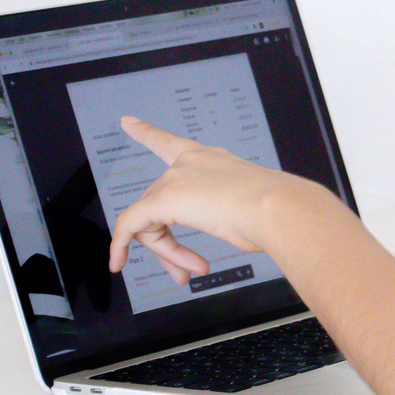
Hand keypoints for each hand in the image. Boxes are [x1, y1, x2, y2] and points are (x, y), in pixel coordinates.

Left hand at [108, 117, 293, 285]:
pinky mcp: (163, 199)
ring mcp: (176, 178)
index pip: (170, 142)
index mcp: (211, 159)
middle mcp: (189, 162)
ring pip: (150, 221)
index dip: (147, 132)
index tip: (128, 121)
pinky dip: (120, 246)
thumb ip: (232, 212)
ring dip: (166, 252)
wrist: (276, 208)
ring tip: (188, 272)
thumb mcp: (248, 206)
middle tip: (188, 269)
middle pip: (159, 205)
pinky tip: (117, 262)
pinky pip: (130, 226)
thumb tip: (242, 230)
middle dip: (168, 243)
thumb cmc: (274, 209)